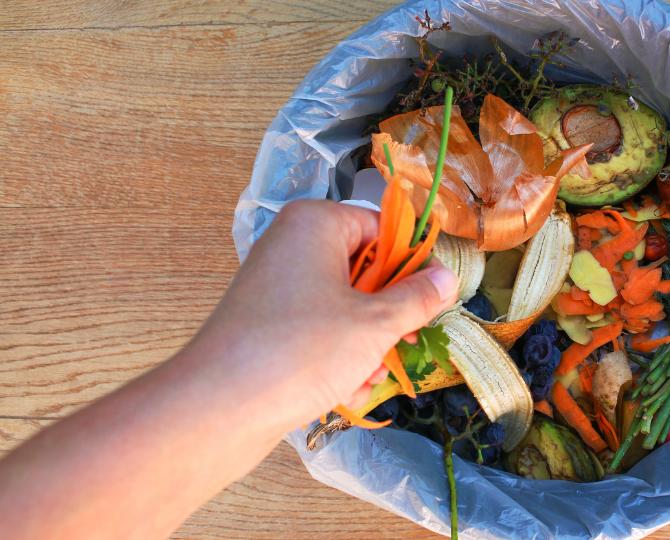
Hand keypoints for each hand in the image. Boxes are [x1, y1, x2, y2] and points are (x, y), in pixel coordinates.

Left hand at [189, 199, 458, 427]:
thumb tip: (447, 277)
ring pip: (344, 306)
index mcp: (316, 224)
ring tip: (369, 373)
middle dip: (387, 312)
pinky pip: (317, 330)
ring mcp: (276, 286)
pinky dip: (336, 356)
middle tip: (405, 340)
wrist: (220, 406)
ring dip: (366, 343)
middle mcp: (292, 245)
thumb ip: (417, 298)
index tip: (434, 296)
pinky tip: (345, 389)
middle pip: (364, 268)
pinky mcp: (266, 324)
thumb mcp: (375, 324)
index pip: (382, 227)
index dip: (411, 262)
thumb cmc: (303, 350)